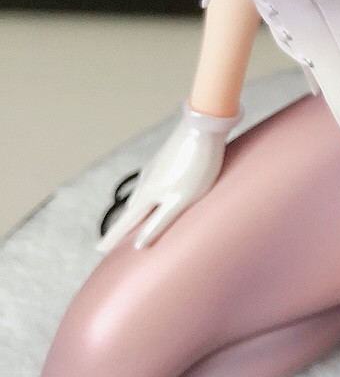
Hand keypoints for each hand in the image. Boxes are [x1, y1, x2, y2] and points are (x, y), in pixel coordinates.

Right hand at [97, 104, 241, 253]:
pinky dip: (146, 197)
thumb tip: (139, 244)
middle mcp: (146, 181)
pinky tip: (153, 196)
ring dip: (134, 211)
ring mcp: (154, 168)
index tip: (99, 249)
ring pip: (141, 195)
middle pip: (132, 209)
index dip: (113, 237)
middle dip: (123, 225)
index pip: (127, 221)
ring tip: (132, 223)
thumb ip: (160, 222)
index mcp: (148, 194)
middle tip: (112, 240)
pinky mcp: (164, 160)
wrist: (204, 127)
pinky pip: (150, 184)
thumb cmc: (197, 166)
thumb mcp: (181, 200)